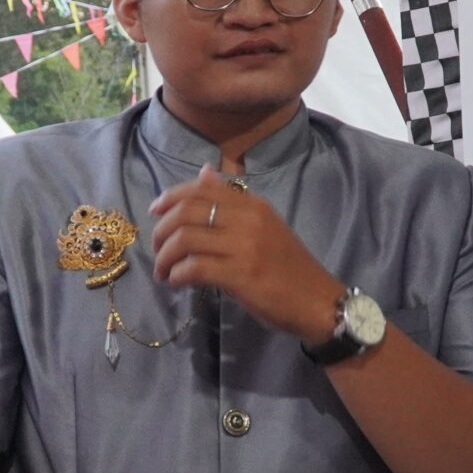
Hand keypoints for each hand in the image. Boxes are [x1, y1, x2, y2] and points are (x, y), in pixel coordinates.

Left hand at [150, 165, 341, 341]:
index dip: (170, 197)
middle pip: (186, 212)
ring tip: (163, 272)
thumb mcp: (263, 225)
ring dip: (164, 257)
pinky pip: (194, 268)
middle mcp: (247, 219)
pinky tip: (176, 282)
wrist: (318, 300)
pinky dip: (177, 274)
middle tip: (157, 251)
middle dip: (161, 231)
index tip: (155, 212)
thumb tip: (204, 172)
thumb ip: (232, 201)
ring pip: (184, 239)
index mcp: (252, 204)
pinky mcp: (241, 275)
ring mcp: (244, 246)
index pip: (200, 189)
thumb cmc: (288, 266)